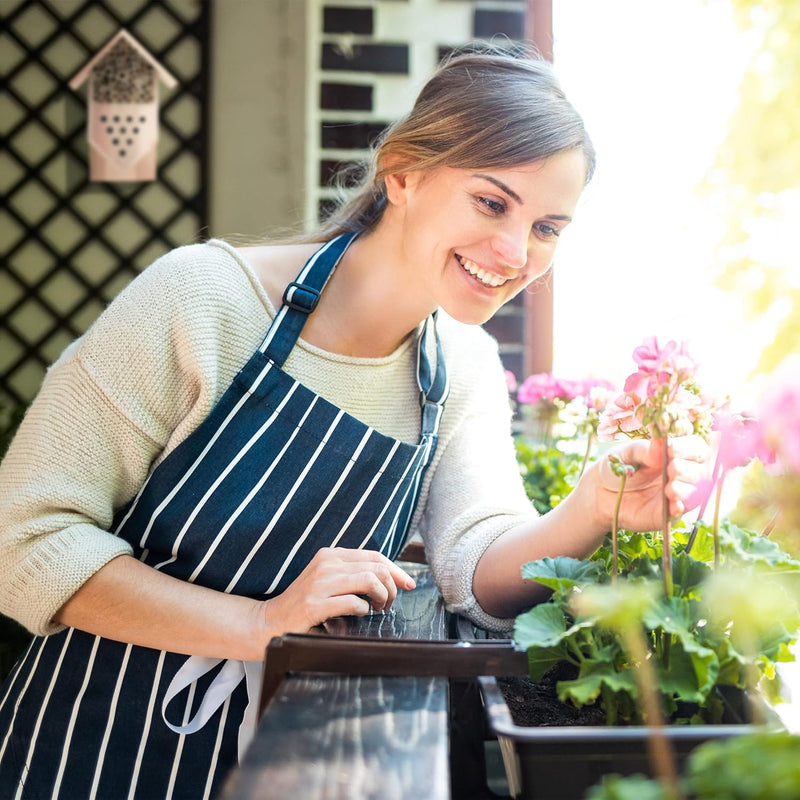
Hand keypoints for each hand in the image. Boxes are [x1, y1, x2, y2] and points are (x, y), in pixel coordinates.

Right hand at [261, 547, 415, 638]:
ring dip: (382, 597)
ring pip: (369, 581)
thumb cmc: (304, 602)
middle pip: (376, 567)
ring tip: (379, 609)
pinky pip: (353, 603)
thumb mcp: (327, 578)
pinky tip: (360, 614)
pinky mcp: (314, 604)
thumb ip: (352, 573)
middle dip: (392, 587)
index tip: (408, 584)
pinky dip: (364, 610)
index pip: (375, 556)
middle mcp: (325, 564)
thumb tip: (389, 576)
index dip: (396, 570)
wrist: (269, 621)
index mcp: (331, 555)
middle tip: (388, 604)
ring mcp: (319, 583)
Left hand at [594, 435, 710, 531]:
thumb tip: (660, 444)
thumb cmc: (617, 467)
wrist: (601, 494)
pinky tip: (673, 504)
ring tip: (669, 487)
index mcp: (674, 451)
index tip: (671, 447)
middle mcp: (682, 471)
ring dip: (687, 488)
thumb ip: (642, 450)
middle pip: (702, 469)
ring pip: (698, 491)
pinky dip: (681, 506)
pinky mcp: (670, 512)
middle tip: (670, 468)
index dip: (688, 446)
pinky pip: (683, 510)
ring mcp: (678, 492)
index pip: (696, 446)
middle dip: (688, 468)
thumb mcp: (625, 454)